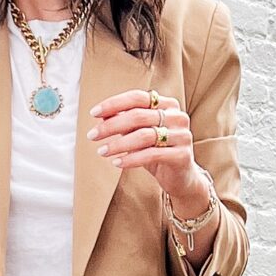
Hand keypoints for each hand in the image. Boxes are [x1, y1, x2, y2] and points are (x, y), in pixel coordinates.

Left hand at [87, 87, 215, 213]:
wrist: (181, 177)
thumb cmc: (157, 151)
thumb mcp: (138, 134)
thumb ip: (124, 122)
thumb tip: (100, 116)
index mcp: (168, 105)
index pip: (138, 97)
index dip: (114, 103)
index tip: (93, 113)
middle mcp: (177, 117)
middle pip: (138, 116)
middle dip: (111, 125)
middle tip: (92, 135)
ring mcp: (182, 135)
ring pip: (144, 136)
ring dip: (118, 144)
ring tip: (101, 151)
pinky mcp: (182, 155)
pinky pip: (151, 155)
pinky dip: (131, 159)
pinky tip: (116, 163)